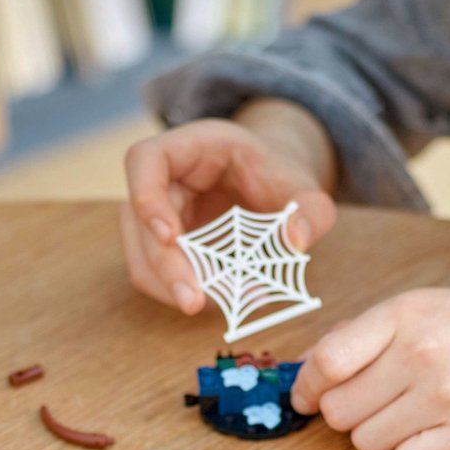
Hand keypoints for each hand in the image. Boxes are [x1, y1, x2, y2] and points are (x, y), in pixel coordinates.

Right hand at [121, 114, 334, 313]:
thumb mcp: (306, 187)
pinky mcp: (163, 239)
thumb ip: (311, 211)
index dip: (147, 197)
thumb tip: (296, 242)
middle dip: (165, 265)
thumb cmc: (281, 176)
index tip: (171, 237)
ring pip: (141, 252)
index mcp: (195, 146)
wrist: (272, 183)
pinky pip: (156, 270)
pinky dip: (180, 290)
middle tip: (194, 303)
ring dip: (170, 285)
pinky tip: (220, 300)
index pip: (146, 159)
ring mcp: (159, 209)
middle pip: (138, 218)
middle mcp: (167, 177)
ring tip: (221, 303)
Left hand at [290, 285, 449, 449]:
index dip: (306, 387)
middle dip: (347, 413)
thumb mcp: (426, 305)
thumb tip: (308, 370)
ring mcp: (448, 397)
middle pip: (339, 411)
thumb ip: (366, 334)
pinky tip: (436, 433)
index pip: (326, 362)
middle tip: (378, 402)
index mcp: (405, 313)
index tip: (306, 397)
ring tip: (415, 413)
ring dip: (380, 436)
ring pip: (367, 443)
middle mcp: (422, 353)